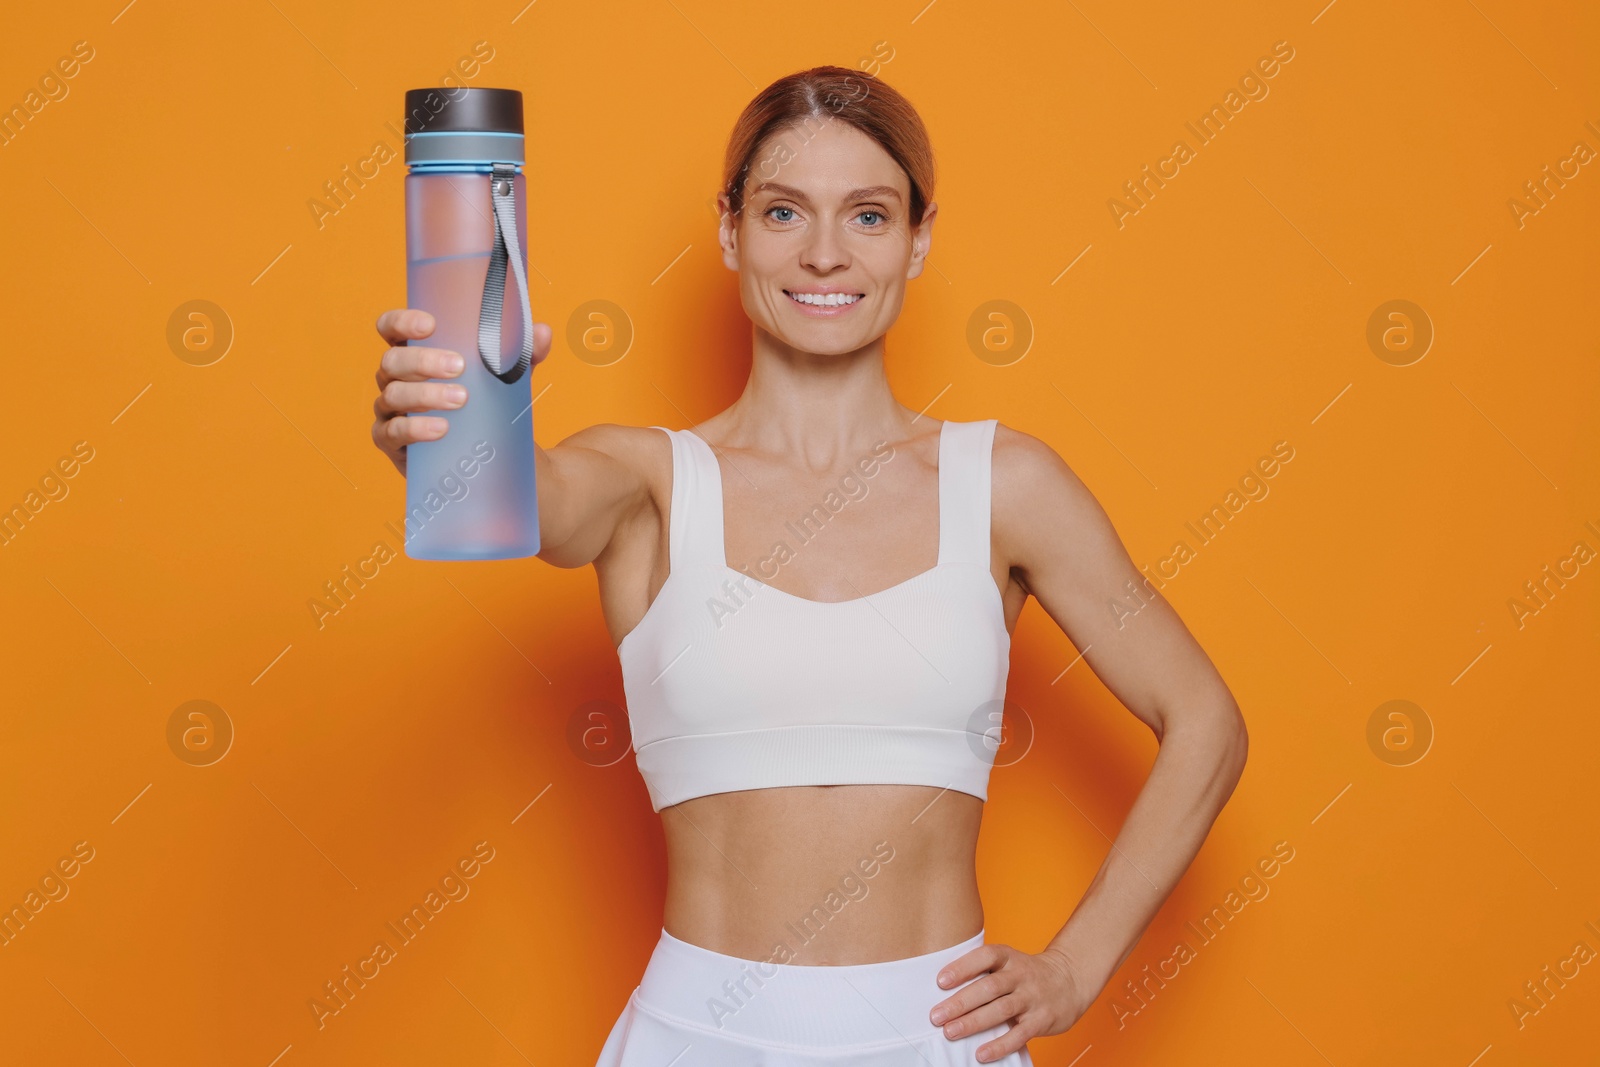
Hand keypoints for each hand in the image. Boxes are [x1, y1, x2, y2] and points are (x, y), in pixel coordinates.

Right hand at [371, 308, 551, 475]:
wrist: (490, 459)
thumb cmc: (486, 407)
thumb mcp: (506, 380)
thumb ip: (523, 356)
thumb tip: (543, 332)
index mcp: (413, 354)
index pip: (391, 330)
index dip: (401, 322)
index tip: (430, 324)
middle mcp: (394, 379)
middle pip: (392, 361)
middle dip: (423, 361)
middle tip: (459, 366)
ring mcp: (390, 411)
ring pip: (393, 395)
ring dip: (425, 395)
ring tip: (461, 399)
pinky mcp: (392, 443)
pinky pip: (393, 432)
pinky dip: (415, 428)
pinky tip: (441, 428)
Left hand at [928, 943, 1092, 1062]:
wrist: (1070, 980)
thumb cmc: (1027, 973)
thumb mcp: (1009, 962)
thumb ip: (984, 972)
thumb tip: (944, 992)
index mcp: (1009, 957)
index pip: (985, 957)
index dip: (962, 967)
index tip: (940, 981)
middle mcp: (1021, 975)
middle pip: (989, 987)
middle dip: (960, 1002)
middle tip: (936, 1016)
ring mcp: (1032, 998)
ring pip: (1001, 1010)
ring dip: (973, 1022)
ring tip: (950, 1031)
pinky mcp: (1041, 1020)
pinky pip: (1019, 1034)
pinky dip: (999, 1045)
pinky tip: (981, 1053)